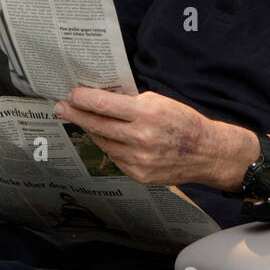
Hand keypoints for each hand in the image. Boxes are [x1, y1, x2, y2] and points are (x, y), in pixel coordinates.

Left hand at [55, 86, 236, 186]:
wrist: (207, 152)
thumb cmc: (183, 122)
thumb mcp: (159, 102)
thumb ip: (131, 102)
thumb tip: (102, 99)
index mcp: (146, 114)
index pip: (104, 105)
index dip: (83, 99)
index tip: (70, 94)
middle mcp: (140, 138)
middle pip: (97, 125)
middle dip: (76, 114)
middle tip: (62, 107)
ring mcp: (139, 159)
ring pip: (103, 143)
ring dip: (91, 131)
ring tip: (84, 120)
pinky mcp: (139, 174)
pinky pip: (115, 158)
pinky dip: (110, 146)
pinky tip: (108, 138)